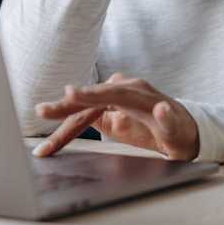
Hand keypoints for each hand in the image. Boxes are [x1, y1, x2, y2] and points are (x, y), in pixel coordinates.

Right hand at [32, 72, 199, 160]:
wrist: (181, 130)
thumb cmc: (179, 133)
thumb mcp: (177, 132)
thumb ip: (168, 121)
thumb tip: (161, 108)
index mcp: (138, 94)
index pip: (111, 93)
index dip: (90, 94)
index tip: (70, 93)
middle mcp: (122, 89)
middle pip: (90, 99)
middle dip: (66, 107)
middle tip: (42, 111)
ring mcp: (112, 97)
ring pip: (83, 109)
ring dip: (62, 119)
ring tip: (43, 133)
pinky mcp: (106, 107)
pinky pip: (84, 115)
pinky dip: (68, 125)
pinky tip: (52, 135)